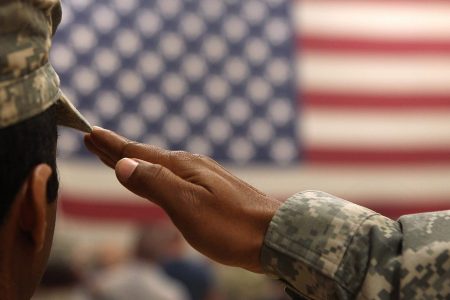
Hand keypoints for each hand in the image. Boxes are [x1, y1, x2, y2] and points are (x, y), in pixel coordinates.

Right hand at [84, 127, 280, 272]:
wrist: (273, 235)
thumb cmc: (231, 225)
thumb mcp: (187, 206)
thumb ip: (155, 184)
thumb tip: (124, 163)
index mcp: (181, 168)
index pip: (137, 153)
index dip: (112, 146)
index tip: (91, 133)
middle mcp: (190, 167)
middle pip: (146, 155)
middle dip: (118, 149)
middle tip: (94, 138)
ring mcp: (202, 177)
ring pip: (159, 166)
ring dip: (135, 160)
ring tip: (118, 156)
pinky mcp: (210, 190)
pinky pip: (172, 177)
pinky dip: (155, 173)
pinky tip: (158, 176)